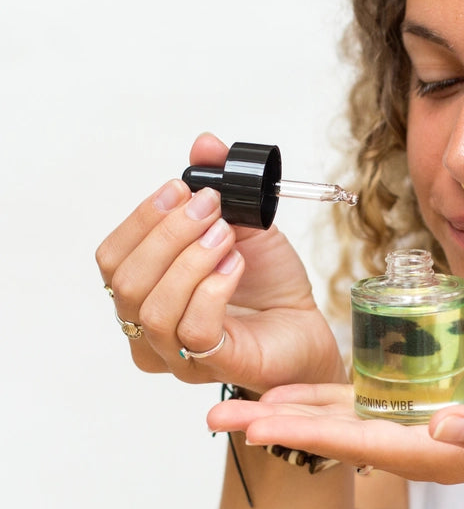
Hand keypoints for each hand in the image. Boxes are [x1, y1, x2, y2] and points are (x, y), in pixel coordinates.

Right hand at [96, 133, 345, 391]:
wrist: (305, 323)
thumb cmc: (268, 284)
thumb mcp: (243, 224)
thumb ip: (219, 186)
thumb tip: (206, 144)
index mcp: (144, 291)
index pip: (112, 258)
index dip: (141, 219)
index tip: (180, 188)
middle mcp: (148, 328)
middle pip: (125, 281)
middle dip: (167, 234)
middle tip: (209, 208)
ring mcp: (177, 354)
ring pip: (154, 308)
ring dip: (191, 260)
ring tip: (226, 235)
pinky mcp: (213, 365)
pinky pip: (194, 329)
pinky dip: (213, 289)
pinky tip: (235, 266)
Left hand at [207, 366, 463, 495]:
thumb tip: (444, 431)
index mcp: (433, 452)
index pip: (358, 441)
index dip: (307, 432)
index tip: (259, 425)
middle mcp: (412, 444)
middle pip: (331, 435)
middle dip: (275, 427)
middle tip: (213, 418)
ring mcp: (412, 427)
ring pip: (338, 420)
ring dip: (289, 412)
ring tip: (237, 406)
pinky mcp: (419, 407)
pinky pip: (362, 403)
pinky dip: (324, 398)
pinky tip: (296, 390)